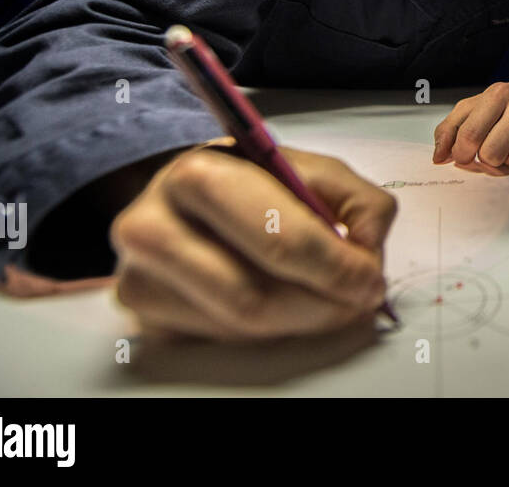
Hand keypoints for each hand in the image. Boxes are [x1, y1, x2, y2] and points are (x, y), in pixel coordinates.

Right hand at [111, 140, 396, 339]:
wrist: (181, 194)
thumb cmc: (248, 181)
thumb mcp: (306, 168)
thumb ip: (354, 199)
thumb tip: (368, 246)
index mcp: (199, 176)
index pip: (278, 239)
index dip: (336, 268)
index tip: (369, 279)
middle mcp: (153, 228)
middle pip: (253, 298)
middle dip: (321, 306)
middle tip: (357, 301)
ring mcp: (139, 277)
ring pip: (240, 328)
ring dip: (300, 322)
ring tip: (327, 299)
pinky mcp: (142, 315)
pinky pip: (222, 339)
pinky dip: (267, 329)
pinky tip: (282, 303)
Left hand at [432, 80, 508, 171]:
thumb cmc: (505, 106)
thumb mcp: (473, 108)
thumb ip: (450, 130)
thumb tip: (439, 157)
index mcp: (497, 94)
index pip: (470, 135)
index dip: (462, 154)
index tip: (464, 156)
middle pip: (493, 153)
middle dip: (490, 158)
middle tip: (496, 148)